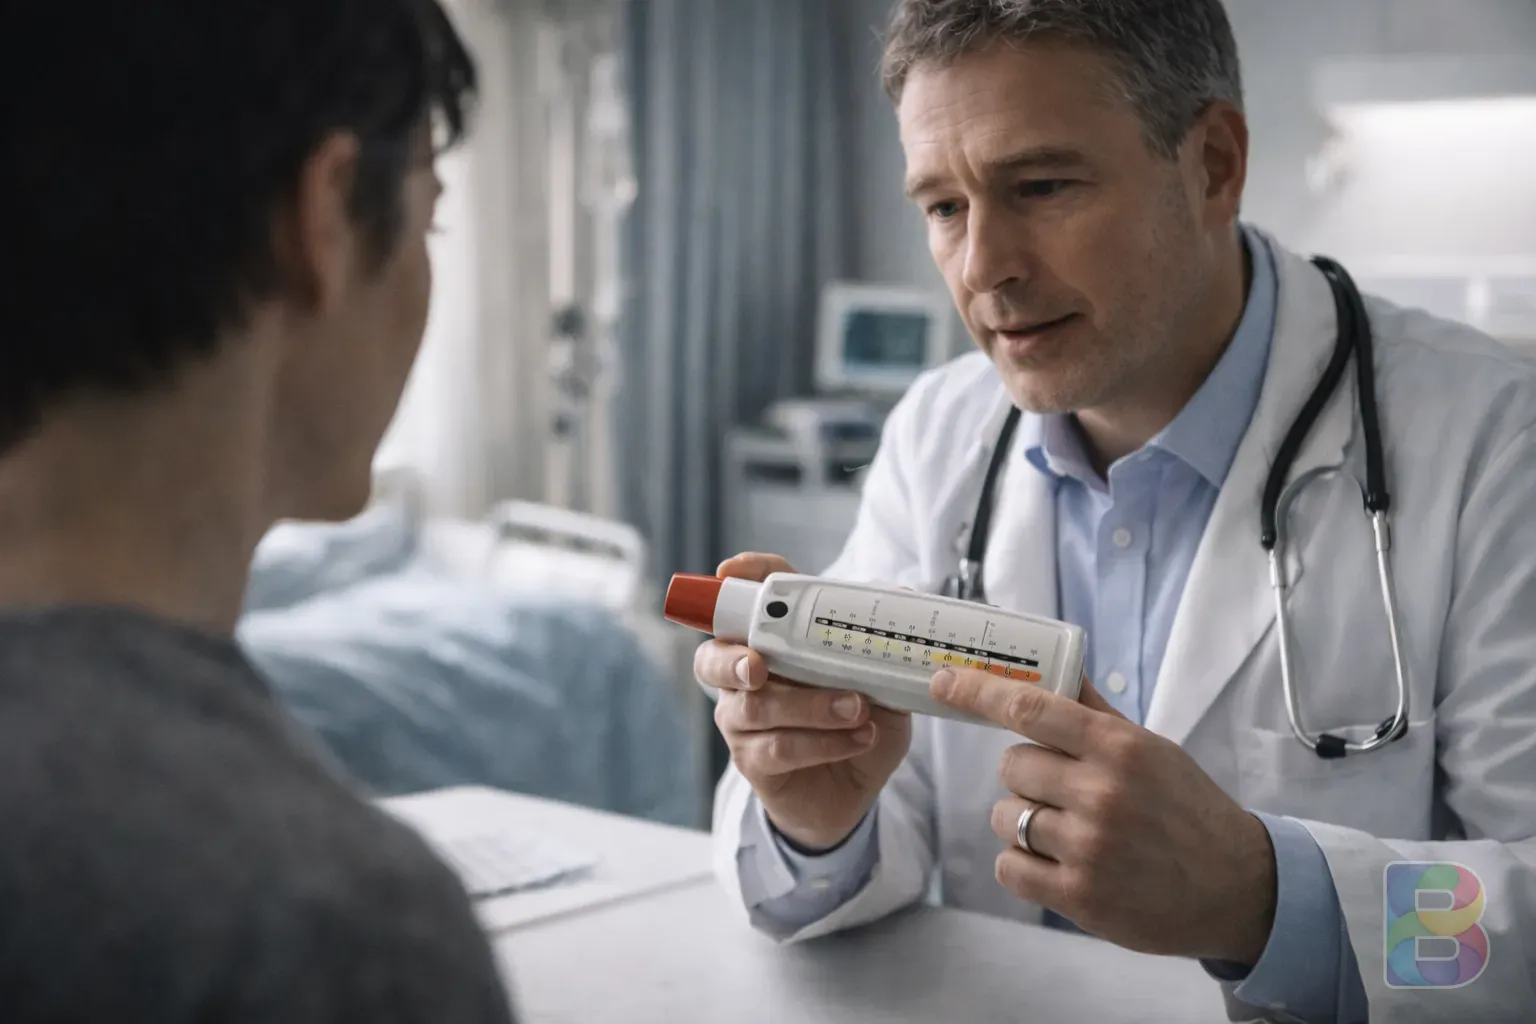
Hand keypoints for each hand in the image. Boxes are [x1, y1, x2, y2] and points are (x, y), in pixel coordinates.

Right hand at [696, 553, 912, 850]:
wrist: (854, 788)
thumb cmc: (858, 721)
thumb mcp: (881, 679)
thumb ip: (881, 644)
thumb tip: (899, 595)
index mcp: (772, 641)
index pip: (747, 601)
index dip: (737, 581)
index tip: (730, 573)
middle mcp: (746, 675)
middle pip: (715, 657)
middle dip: (735, 659)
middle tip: (761, 667)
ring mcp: (743, 720)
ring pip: (756, 706)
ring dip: (809, 705)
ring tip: (858, 708)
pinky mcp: (754, 760)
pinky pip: (779, 747)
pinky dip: (824, 741)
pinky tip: (859, 738)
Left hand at [931, 668, 1277, 965]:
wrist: (1235, 887)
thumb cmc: (1187, 809)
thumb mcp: (1151, 749)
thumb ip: (1096, 713)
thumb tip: (1057, 669)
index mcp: (1118, 748)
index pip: (1030, 707)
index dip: (977, 691)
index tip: (944, 681)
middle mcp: (1101, 793)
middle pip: (1011, 765)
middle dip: (1026, 775)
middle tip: (1064, 790)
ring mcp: (1088, 848)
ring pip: (1004, 816)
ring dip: (1022, 821)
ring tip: (1067, 830)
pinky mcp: (1080, 897)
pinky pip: (1010, 866)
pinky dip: (1022, 863)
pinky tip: (1057, 862)